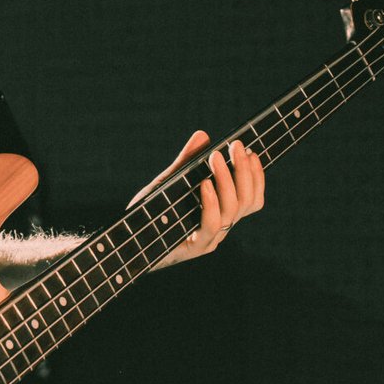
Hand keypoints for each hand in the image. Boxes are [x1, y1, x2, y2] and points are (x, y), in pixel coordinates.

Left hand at [132, 130, 264, 266]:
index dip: (256, 176)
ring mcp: (210, 239)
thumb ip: (186, 162)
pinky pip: (211, 225)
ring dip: (227, 180)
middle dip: (244, 171)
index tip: (250, 151)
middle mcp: (221, 227)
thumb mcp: (168, 183)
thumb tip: (203, 135)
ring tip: (216, 158)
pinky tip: (205, 184)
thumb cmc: (150, 213)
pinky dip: (211, 202)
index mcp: (221, 213)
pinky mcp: (195, 247)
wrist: (128, 243)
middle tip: (235, 146)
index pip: (252, 198)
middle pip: (247, 201)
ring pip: (232, 210)